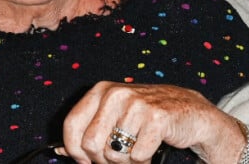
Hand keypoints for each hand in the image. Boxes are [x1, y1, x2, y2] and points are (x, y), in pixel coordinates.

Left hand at [58, 81, 244, 163]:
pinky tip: (152, 146)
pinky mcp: (156, 119)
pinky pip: (138, 156)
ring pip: (114, 154)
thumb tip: (60, 151)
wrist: (189, 111)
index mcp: (101, 90)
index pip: (72, 126)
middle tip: (120, 154)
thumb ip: (88, 131)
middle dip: (104, 159)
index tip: (86, 159)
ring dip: (127, 160)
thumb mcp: (114, 116)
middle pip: (91, 144)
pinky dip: (144, 160)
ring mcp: (136, 104)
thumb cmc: (146, 116)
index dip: (74, 151)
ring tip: (138, 146)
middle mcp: (116, 93)